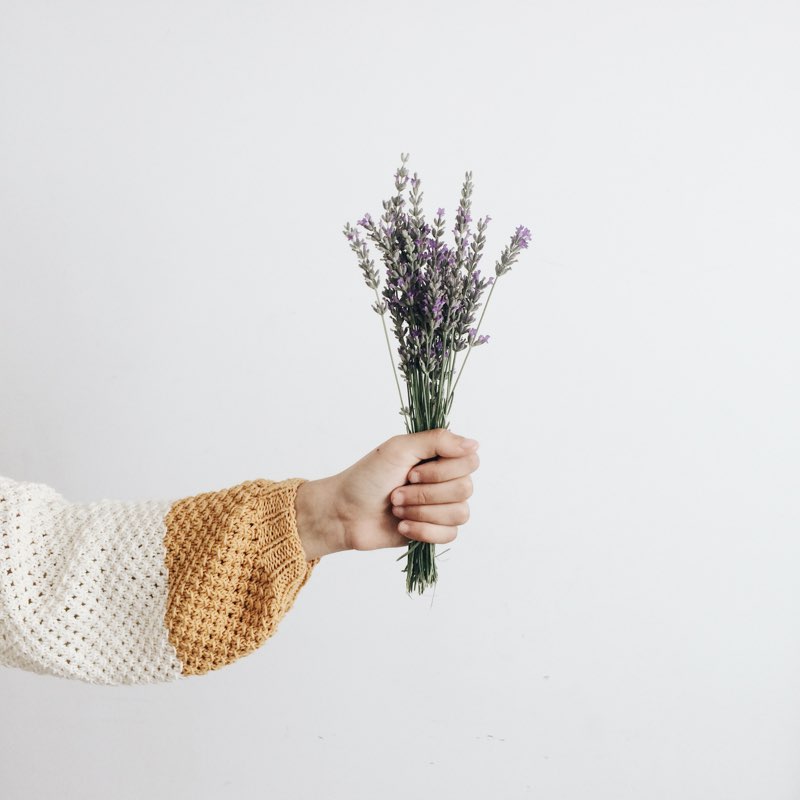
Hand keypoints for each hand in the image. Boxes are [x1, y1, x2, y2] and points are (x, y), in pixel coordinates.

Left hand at [294, 429, 479, 560]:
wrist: (345, 513)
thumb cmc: (367, 477)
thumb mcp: (399, 449)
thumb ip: (438, 441)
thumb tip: (474, 444)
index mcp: (439, 456)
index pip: (470, 461)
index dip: (443, 471)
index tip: (411, 472)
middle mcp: (445, 480)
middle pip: (465, 489)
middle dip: (425, 494)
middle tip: (396, 492)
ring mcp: (441, 506)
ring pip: (459, 513)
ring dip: (421, 512)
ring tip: (396, 509)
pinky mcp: (435, 531)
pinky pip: (450, 535)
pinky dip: (422, 531)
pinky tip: (402, 526)